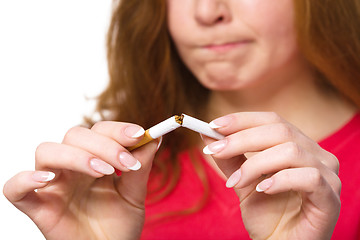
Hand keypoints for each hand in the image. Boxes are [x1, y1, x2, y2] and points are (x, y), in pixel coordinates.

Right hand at [3, 121, 159, 239]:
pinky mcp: (38, 206)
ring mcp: (54, 185)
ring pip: (47, 151)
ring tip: (103, 172)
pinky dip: (25, 179)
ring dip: (76, 156)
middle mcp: (72, 168)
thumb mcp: (135, 195)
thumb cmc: (119, 226)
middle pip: (75, 135)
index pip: (99, 130)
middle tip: (125, 163)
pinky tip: (48, 180)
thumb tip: (155, 137)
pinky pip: (15, 188)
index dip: (116, 129)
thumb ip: (142, 167)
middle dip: (103, 144)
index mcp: (95, 160)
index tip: (138, 135)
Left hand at [203, 112, 340, 239]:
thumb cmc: (265, 213)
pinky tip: (262, 190)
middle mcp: (315, 154)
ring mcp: (327, 174)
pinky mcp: (330, 197)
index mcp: (296, 145)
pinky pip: (309, 177)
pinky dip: (280, 180)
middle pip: (280, 131)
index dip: (242, 120)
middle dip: (241, 139)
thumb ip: (229, 158)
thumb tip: (206, 134)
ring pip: (291, 151)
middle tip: (215, 151)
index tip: (213, 125)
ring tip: (236, 182)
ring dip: (255, 164)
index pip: (271, 120)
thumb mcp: (242, 181)